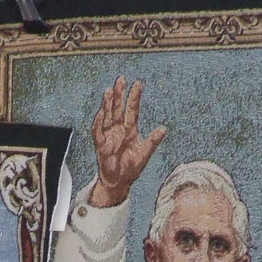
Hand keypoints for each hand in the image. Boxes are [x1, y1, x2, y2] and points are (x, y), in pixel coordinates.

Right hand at [89, 77, 167, 207]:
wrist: (118, 181)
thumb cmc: (131, 167)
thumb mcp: (144, 154)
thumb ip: (152, 141)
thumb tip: (164, 129)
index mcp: (130, 129)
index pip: (132, 109)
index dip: (134, 97)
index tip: (138, 83)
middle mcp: (118, 129)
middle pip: (117, 108)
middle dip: (118, 94)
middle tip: (120, 79)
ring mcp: (108, 135)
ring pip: (107, 115)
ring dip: (107, 104)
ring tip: (109, 91)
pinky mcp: (100, 144)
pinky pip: (98, 132)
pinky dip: (98, 122)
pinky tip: (101, 113)